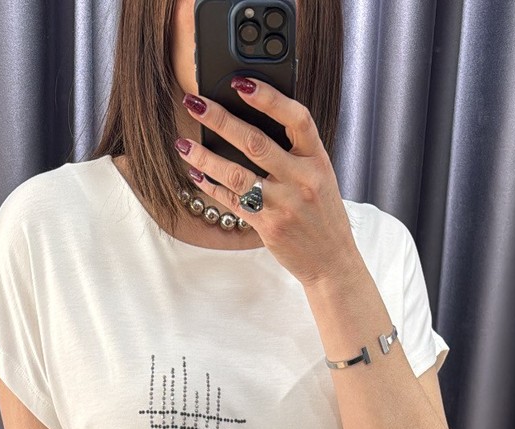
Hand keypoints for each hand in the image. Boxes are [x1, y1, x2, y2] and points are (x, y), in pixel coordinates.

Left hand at [177, 80, 359, 289]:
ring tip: (183, 144)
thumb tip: (254, 120)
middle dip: (220, 119)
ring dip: (205, 157)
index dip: (268, 97)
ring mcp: (284, 204)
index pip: (297, 118)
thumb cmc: (322, 214)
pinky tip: (196, 175)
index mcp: (318, 159)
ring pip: (237, 175)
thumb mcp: (320, 176)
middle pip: (255, 142)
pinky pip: (233, 202)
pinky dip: (211, 187)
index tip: (240, 82)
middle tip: (195, 102)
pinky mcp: (268, 226)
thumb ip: (296, 151)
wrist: (332, 260)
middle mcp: (302, 180)